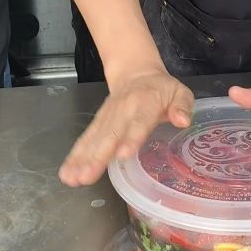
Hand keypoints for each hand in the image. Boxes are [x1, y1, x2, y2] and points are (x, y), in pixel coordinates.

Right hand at [58, 67, 192, 186]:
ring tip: (73, 178)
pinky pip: (86, 139)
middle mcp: (123, 110)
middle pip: (110, 134)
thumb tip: (182, 120)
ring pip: (94, 138)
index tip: (122, 154)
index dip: (131, 138)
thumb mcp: (179, 92)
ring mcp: (108, 116)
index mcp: (146, 102)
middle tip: (87, 175)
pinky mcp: (98, 123)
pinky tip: (68, 172)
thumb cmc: (161, 88)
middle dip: (98, 156)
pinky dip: (76, 155)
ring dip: (82, 159)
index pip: (138, 122)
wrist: (135, 71)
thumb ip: (182, 105)